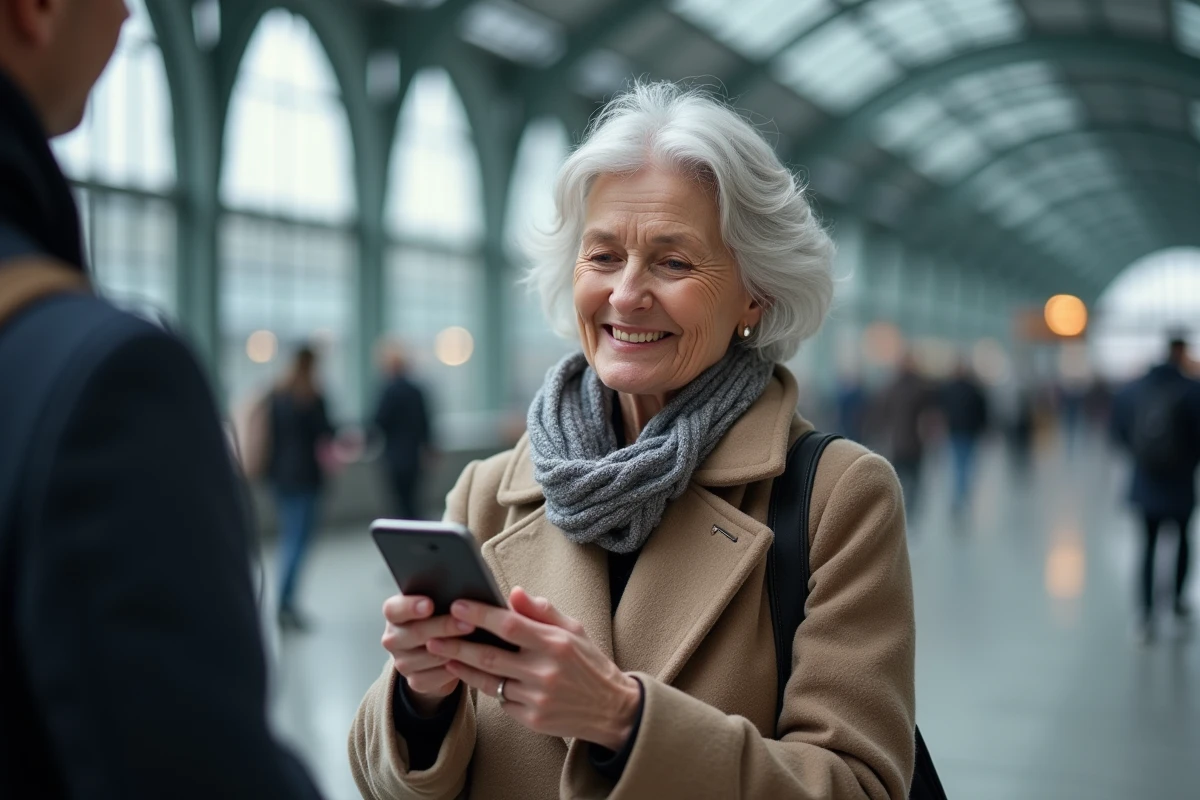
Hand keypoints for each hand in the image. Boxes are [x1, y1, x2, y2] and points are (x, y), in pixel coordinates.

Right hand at [381, 594, 475, 713]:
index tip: (430, 604)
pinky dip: (453, 670)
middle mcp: (393, 638)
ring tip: (475, 643)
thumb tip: (462, 596)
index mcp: (394, 614)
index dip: (410, 607)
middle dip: (444, 627)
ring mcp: (402, 662)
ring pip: (429, 656)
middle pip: (416, 633)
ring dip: (453, 650)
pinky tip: (468, 662)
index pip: (393, 609)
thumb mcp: (437, 604)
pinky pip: (435, 677)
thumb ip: (442, 597)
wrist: (436, 652)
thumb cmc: (439, 618)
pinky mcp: (415, 681)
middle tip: (468, 623)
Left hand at [427, 587, 640, 750]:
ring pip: (489, 681)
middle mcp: (545, 672)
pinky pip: (501, 700)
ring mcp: (537, 698)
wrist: (612, 710)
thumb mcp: (574, 630)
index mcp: (556, 644)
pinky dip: (486, 687)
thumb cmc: (589, 664)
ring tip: (442, 654)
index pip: (509, 625)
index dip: (480, 615)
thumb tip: (513, 592)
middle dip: (457, 644)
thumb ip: (542, 611)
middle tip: (432, 635)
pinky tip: (472, 675)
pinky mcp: (532, 719)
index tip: (457, 605)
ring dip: (463, 667)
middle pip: (490, 656)